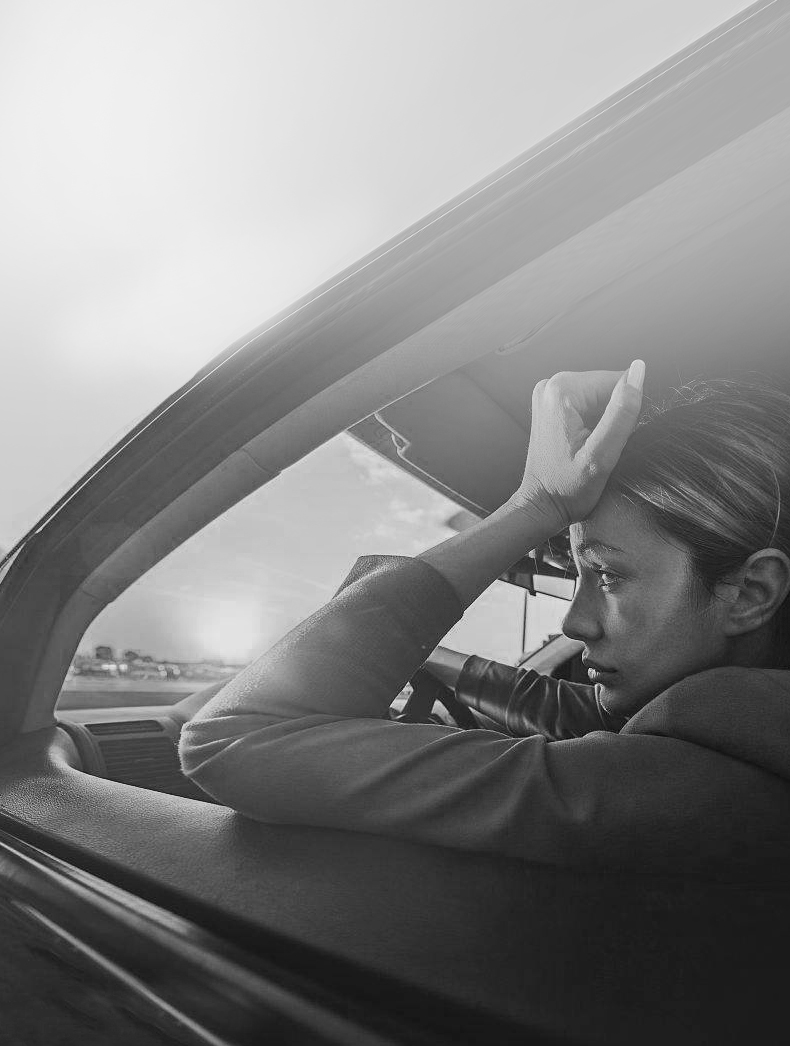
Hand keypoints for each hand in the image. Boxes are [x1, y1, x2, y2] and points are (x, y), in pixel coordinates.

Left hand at [513, 362, 644, 528]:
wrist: (540, 506)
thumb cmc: (568, 489)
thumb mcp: (602, 455)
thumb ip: (623, 412)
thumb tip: (640, 369)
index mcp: (563, 390)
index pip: (619, 382)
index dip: (625, 413)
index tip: (607, 441)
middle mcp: (552, 384)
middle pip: (608, 388)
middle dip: (613, 417)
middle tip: (599, 448)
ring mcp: (549, 393)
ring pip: (600, 396)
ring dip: (604, 421)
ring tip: (590, 448)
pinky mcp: (551, 404)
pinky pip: (587, 404)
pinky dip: (593, 423)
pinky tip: (583, 445)